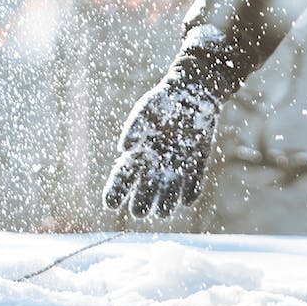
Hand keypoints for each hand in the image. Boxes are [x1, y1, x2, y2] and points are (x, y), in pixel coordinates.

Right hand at [102, 73, 221, 217]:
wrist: (192, 94)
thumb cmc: (163, 102)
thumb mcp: (146, 111)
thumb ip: (135, 129)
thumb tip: (124, 149)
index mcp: (138, 155)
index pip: (122, 178)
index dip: (114, 192)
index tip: (110, 204)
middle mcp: (154, 167)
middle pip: (144, 194)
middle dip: (141, 205)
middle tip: (139, 211)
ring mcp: (175, 169)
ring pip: (168, 195)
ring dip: (166, 205)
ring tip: (163, 211)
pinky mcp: (195, 166)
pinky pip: (193, 186)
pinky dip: (191, 193)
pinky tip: (187, 198)